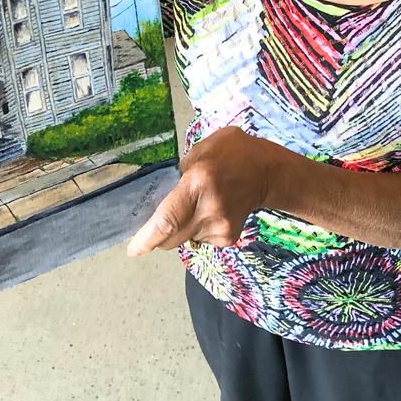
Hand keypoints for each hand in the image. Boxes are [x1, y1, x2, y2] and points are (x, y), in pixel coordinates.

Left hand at [127, 126, 278, 255]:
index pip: (167, 220)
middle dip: (157, 236)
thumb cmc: (232, 153)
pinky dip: (197, 229)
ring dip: (180, 228)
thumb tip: (163, 196)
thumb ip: (179, 174)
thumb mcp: (200, 150)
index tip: (133, 250)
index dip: (147, 239)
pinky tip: (210, 210)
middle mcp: (209, 210)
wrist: (267, 171)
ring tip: (196, 204)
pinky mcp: (228, 237)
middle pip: (171, 238)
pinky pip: (200, 239)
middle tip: (156, 223)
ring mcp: (221, 227)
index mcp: (198, 183)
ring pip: (185, 239)